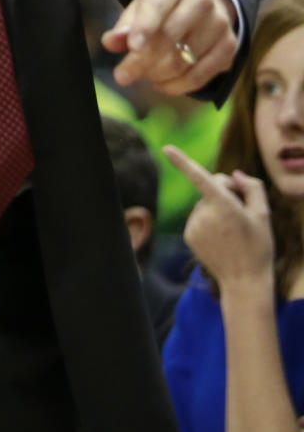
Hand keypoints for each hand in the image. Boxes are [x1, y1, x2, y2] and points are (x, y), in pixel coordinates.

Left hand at [100, 0, 237, 94]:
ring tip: (143, 75)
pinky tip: (161, 83)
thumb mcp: (141, 6)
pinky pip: (200, 77)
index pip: (158, 5)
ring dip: (157, 75)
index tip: (132, 47)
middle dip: (142, 61)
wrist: (203, 0)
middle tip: (122, 75)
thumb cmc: (164, 6)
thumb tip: (110, 42)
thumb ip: (125, 25)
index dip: (145, 26)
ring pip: (183, 61)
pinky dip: (176, 86)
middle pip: (169, 37)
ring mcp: (219, 24)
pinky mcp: (229, 47)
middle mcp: (202, 0)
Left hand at [165, 145, 273, 287]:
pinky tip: (220, 238)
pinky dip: (208, 221)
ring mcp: (194, 225)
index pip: (200, 177)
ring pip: (204, 204)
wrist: (245, 283)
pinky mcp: (188, 235)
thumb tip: (234, 175)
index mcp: (224, 205)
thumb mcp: (264, 215)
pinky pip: (198, 218)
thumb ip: (252, 188)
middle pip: (211, 188)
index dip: (182, 161)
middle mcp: (204, 214)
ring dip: (216, 209)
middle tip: (242, 212)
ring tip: (232, 231)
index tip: (166, 148)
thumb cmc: (258, 247)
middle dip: (224, 192)